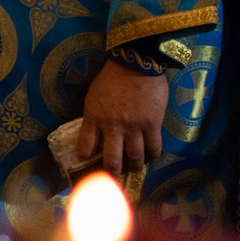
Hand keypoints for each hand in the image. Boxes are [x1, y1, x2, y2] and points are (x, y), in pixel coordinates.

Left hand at [77, 58, 168, 177]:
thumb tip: (96, 133)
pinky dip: (152, 156)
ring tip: (134, 168)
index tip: (87, 163)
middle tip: (114, 177)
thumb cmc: (112, 78)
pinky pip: (154, 148)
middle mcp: (113, 126)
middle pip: (112, 160)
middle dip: (112, 172)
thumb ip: (94, 117)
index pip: (85, 146)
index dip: (86, 158)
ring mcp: (134, 127)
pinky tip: (149, 157)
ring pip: (134, 157)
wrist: (136, 63)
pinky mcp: (152, 124)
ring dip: (134, 166)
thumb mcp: (93, 96)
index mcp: (95, 117)